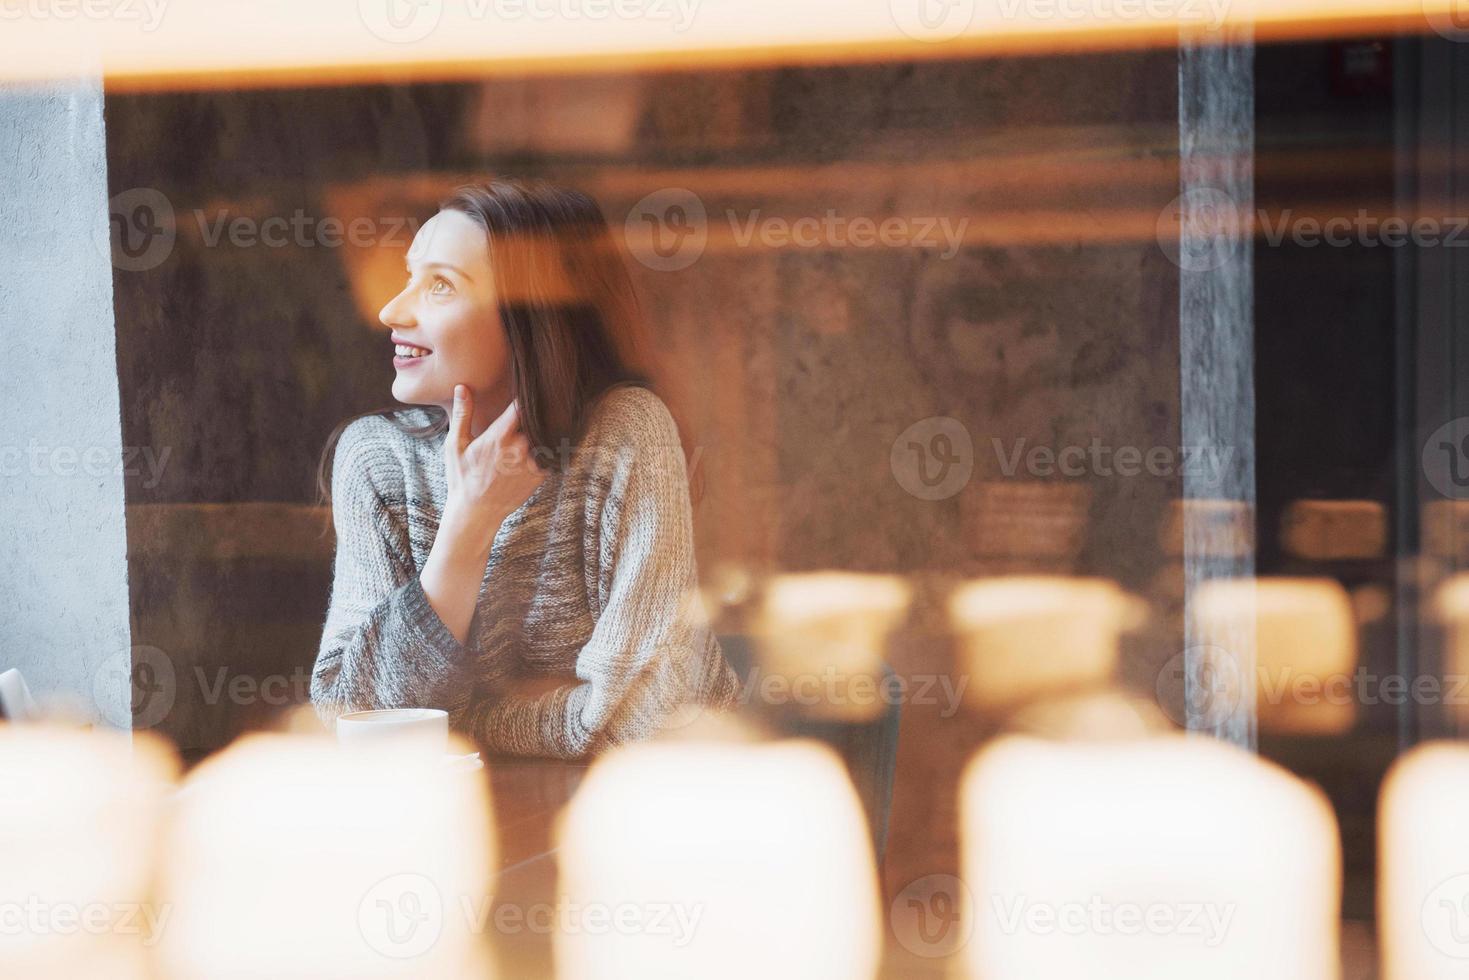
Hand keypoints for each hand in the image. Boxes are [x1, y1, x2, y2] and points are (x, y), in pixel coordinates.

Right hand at [442, 385, 545, 546]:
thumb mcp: (455, 445)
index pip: (522, 405)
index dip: (528, 394)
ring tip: (550, 414)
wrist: (476, 513)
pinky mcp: (540, 475)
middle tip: (543, 398)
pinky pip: (553, 454)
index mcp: (499, 436)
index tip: (530, 387)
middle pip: (539, 418)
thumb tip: (462, 387)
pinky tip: (551, 436)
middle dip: (540, 409)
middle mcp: (520, 448)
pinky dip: (553, 444)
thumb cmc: (462, 477)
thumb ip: (462, 414)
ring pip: (549, 434)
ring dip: (548, 425)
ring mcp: (532, 463)